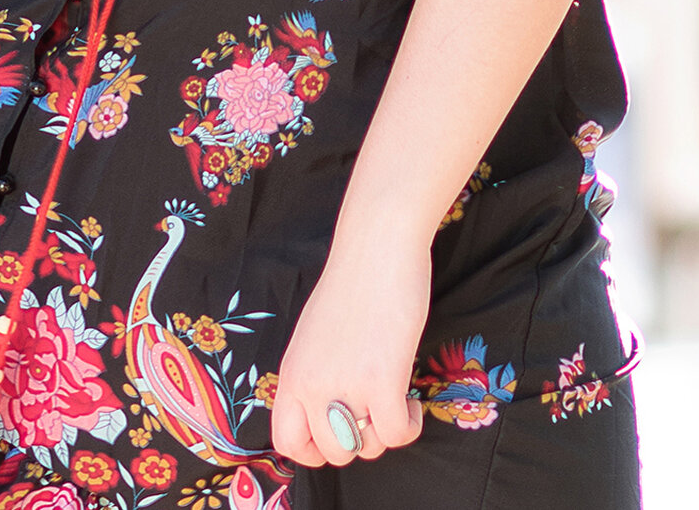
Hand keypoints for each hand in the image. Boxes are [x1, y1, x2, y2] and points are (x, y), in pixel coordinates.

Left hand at [270, 232, 429, 467]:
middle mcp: (311, 384)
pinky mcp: (381, 381)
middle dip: (359, 441)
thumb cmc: (352, 284)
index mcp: (292, 373)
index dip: (314, 450)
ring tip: (394, 401)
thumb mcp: (314, 336)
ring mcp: (345, 385)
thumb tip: (331, 412)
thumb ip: (315, 374)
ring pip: (366, 447)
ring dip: (385, 433)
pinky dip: (409, 427)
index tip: (338, 433)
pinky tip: (411, 402)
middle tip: (373, 412)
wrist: (375, 247)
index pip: (286, 441)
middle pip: (332, 451)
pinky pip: (396, 434)